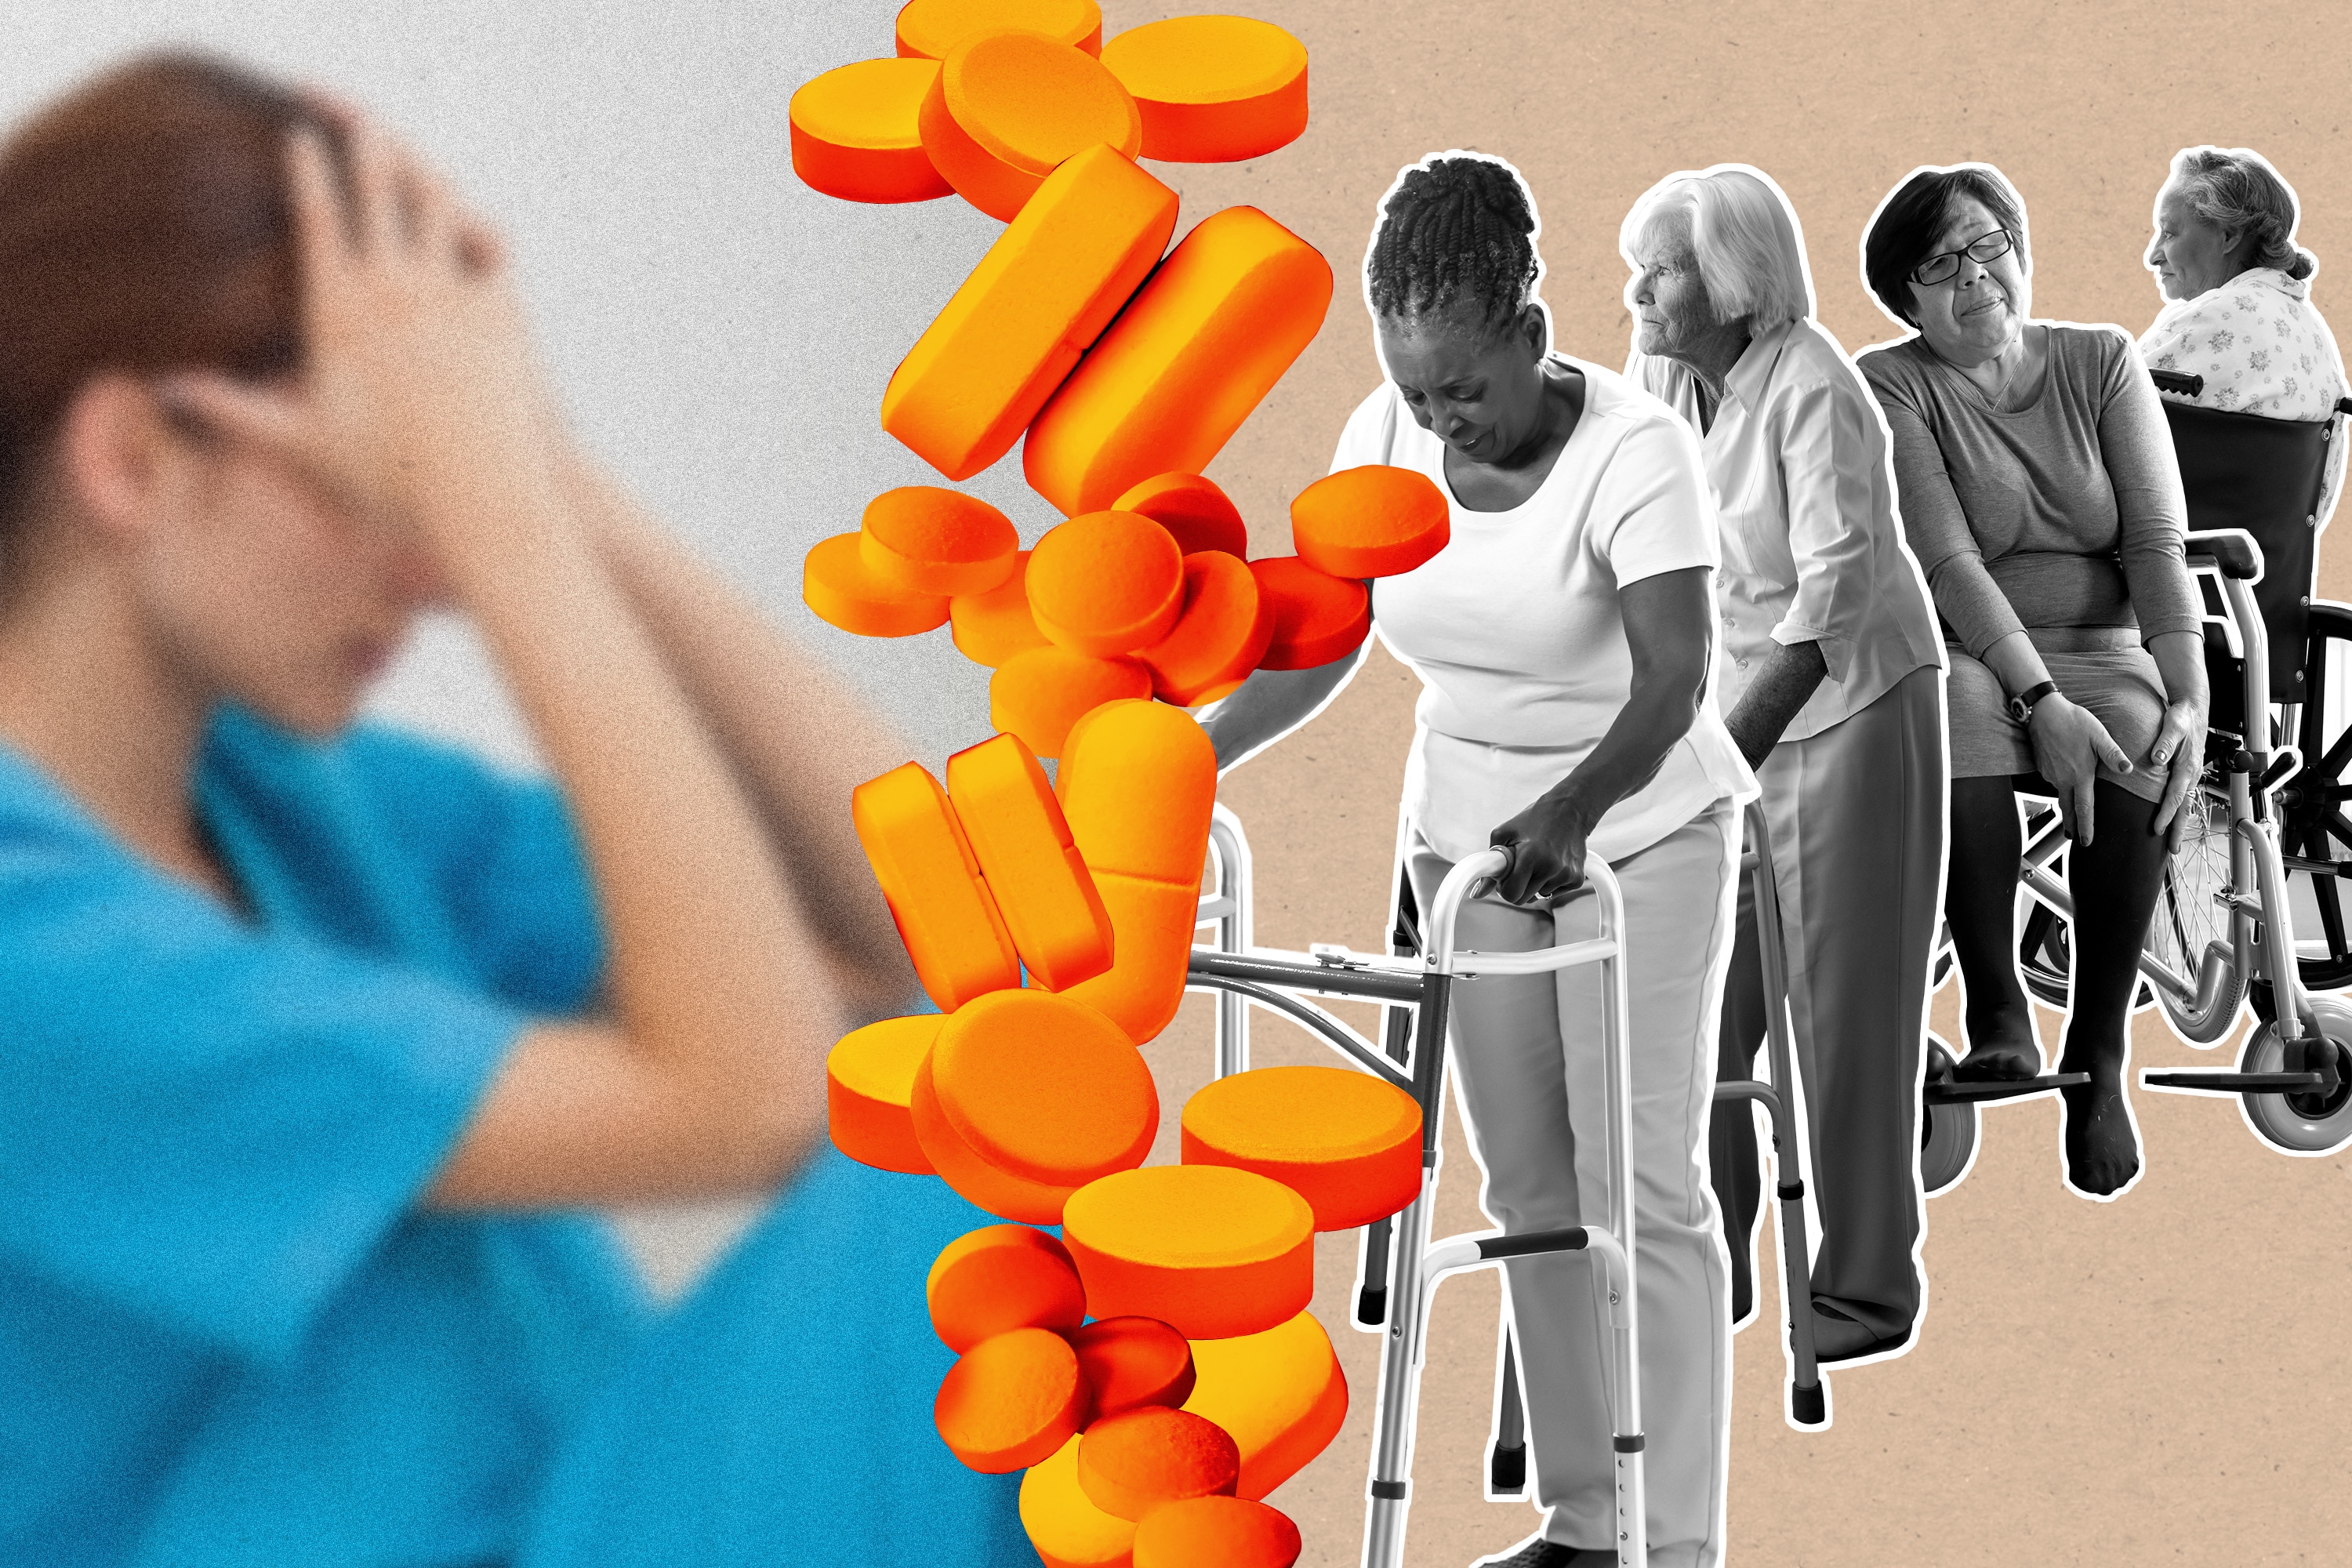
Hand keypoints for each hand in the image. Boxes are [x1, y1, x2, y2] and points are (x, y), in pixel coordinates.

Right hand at [158, 98, 561, 567]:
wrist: (479, 495)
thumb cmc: (388, 479)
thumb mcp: (302, 444)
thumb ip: (233, 410)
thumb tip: (167, 390)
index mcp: (342, 313)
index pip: (318, 220)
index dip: (308, 173)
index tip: (301, 137)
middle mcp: (397, 291)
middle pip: (379, 197)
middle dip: (368, 151)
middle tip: (361, 125)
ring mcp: (453, 295)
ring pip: (439, 214)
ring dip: (426, 183)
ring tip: (419, 166)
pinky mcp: (501, 311)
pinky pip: (490, 254)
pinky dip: (480, 235)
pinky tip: (478, 225)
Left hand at [1488, 792, 1594, 904]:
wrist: (1570, 810)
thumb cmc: (1533, 820)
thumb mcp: (1504, 834)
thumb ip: (1489, 864)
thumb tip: (1477, 893)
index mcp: (1530, 855)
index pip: (1510, 894)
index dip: (1503, 887)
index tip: (1505, 877)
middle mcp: (1550, 867)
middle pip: (1522, 900)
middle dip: (1516, 887)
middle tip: (1520, 868)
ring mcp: (1565, 874)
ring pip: (1538, 897)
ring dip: (1533, 884)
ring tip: (1538, 860)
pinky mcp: (1576, 879)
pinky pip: (1554, 893)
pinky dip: (1549, 882)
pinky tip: (1552, 863)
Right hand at [2026, 694, 2132, 843]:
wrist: (2042, 712)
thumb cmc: (2072, 721)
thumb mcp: (2099, 735)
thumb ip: (2113, 754)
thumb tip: (2128, 770)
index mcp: (2079, 774)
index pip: (2084, 808)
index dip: (2086, 827)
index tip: (2086, 841)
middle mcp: (2062, 779)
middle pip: (2068, 809)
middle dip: (2072, 826)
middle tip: (2074, 838)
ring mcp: (2050, 774)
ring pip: (2060, 794)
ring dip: (2067, 804)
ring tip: (2073, 810)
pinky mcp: (2042, 767)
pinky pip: (2053, 781)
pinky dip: (2060, 785)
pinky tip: (2064, 779)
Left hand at [2147, 695, 2210, 852]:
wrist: (2193, 709)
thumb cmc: (2182, 717)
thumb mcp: (2173, 725)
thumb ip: (2165, 742)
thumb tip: (2158, 759)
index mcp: (2188, 766)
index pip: (2175, 795)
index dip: (2167, 813)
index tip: (2158, 828)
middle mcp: (2192, 773)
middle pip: (2185, 807)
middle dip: (2179, 829)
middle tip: (2173, 849)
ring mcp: (2191, 774)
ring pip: (2186, 804)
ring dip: (2180, 823)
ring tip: (2174, 843)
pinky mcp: (2188, 772)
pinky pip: (2184, 796)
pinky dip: (2180, 811)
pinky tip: (2174, 820)